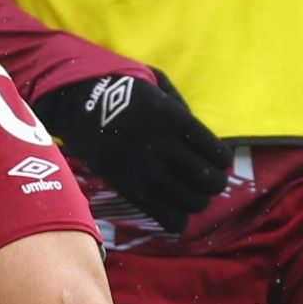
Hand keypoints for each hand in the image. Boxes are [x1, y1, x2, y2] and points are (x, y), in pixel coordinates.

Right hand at [30, 71, 234, 234]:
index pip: (217, 154)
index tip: (217, 160)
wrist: (80, 103)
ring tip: (192, 196)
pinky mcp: (128, 187)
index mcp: (175, 120)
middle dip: (214, 184)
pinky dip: (177, 220)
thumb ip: (183, 108)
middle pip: (208, 180)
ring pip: (189, 201)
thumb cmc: (125, 89)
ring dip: (197, 201)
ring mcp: (145, 170)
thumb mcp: (158, 83)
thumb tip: (201, 138)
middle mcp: (163, 147)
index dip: (221, 161)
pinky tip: (176, 213)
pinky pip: (163, 215)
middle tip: (209, 181)